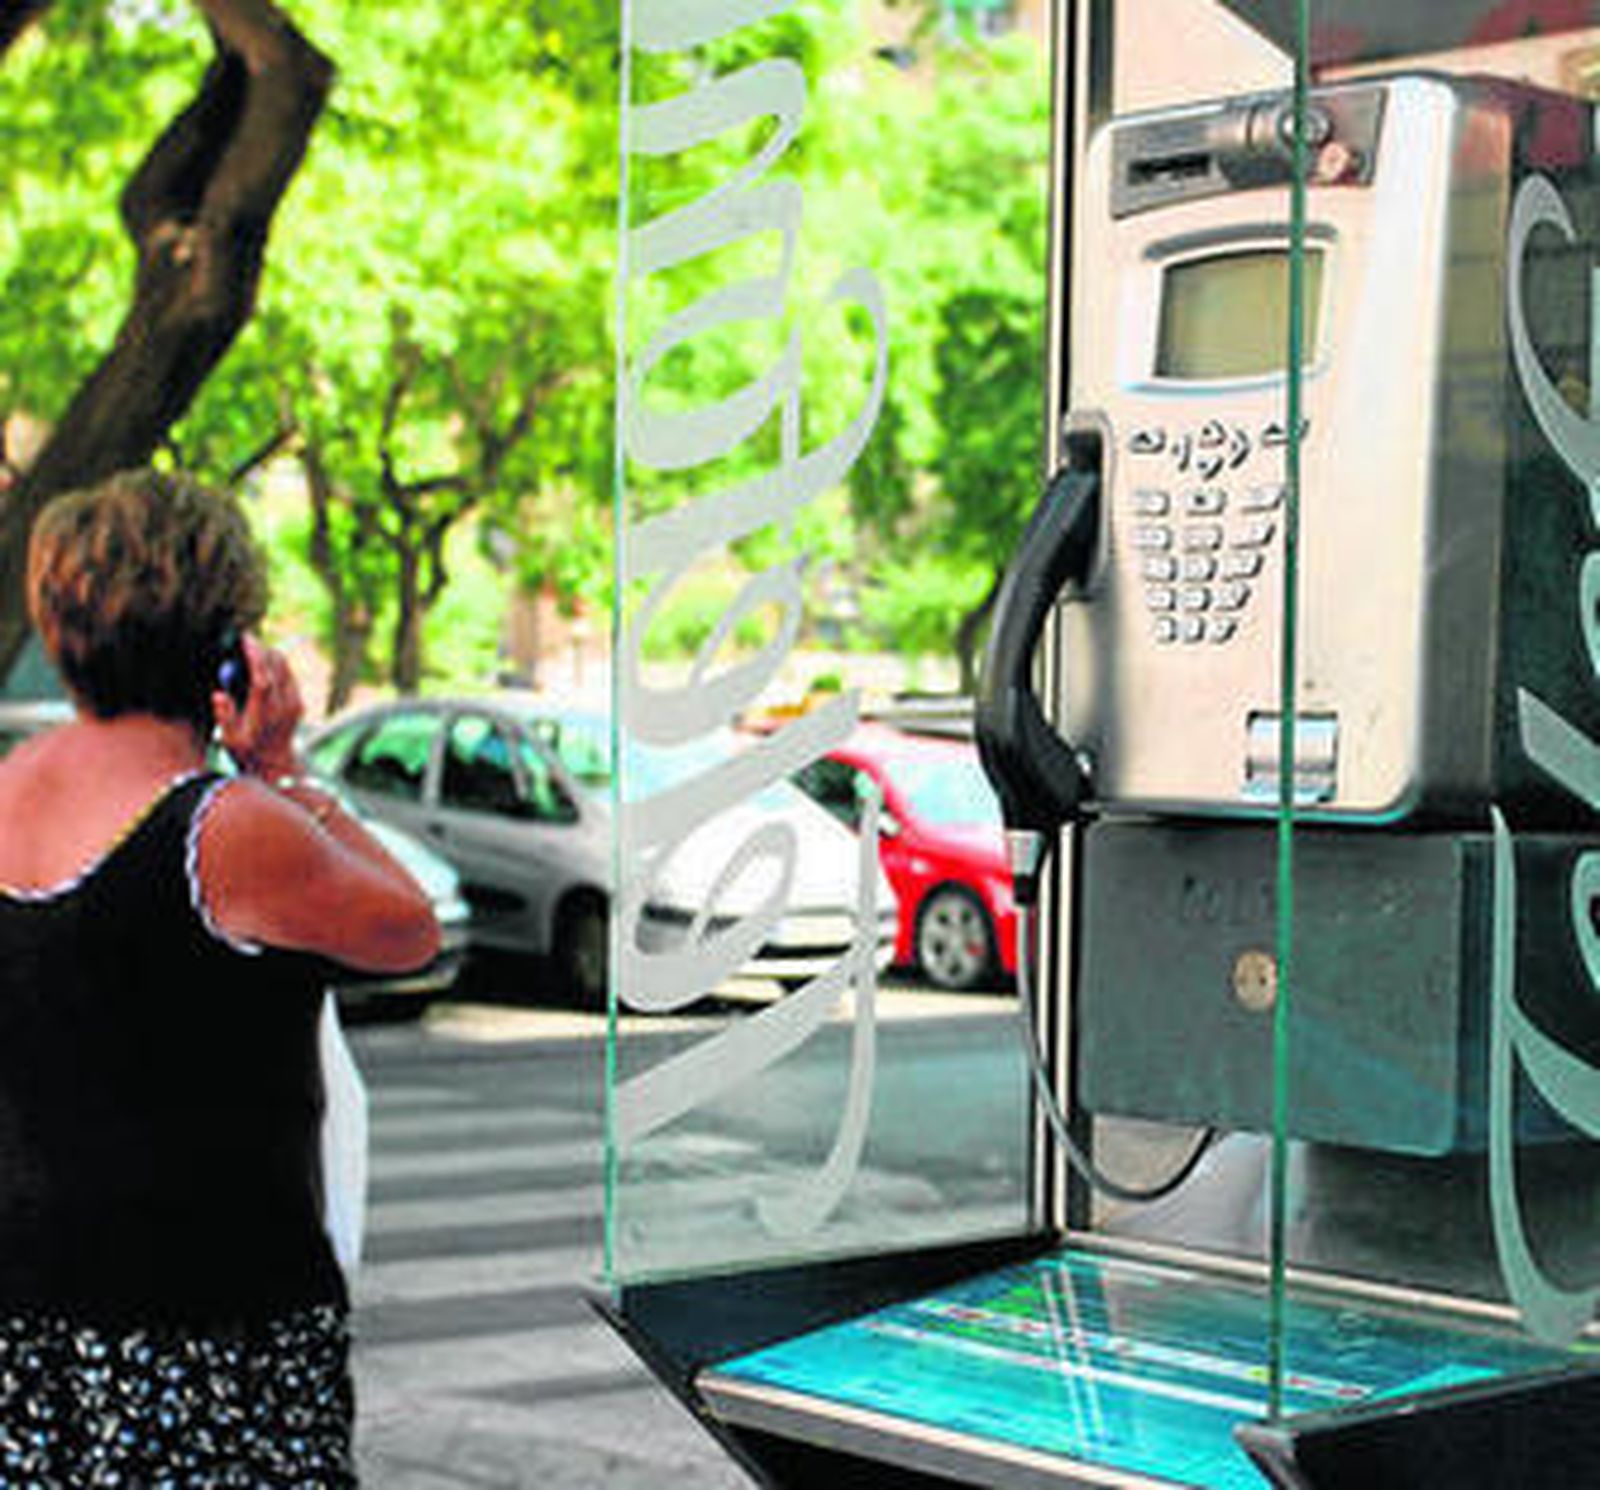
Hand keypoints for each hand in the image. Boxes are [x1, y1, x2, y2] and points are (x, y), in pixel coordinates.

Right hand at [212, 636, 304, 779]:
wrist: (276, 765)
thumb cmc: (248, 752)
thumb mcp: (230, 741)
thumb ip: (224, 717)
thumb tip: (218, 694)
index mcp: (265, 712)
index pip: (262, 676)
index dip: (254, 655)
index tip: (245, 638)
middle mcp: (283, 705)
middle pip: (277, 665)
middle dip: (261, 649)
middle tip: (245, 641)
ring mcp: (295, 702)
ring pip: (285, 666)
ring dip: (269, 655)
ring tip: (251, 652)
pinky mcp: (299, 702)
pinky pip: (289, 674)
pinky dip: (277, 665)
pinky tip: (263, 666)